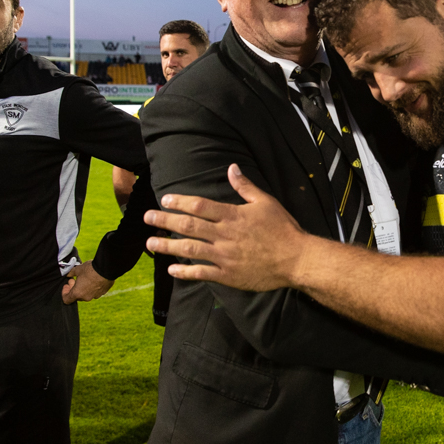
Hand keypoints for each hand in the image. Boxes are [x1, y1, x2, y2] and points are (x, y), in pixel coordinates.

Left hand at [61, 261, 114, 303]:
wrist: (107, 268)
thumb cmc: (90, 269)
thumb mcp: (78, 269)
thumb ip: (71, 273)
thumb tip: (68, 274)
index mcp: (77, 293)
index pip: (66, 299)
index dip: (65, 292)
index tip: (67, 284)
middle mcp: (86, 297)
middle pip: (77, 296)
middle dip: (75, 288)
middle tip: (75, 279)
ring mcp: (95, 296)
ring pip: (87, 294)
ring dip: (84, 288)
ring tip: (86, 278)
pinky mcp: (103, 292)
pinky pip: (95, 292)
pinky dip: (93, 287)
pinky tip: (95, 279)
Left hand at [145, 164, 307, 290]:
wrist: (296, 259)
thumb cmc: (283, 229)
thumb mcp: (266, 202)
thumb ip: (245, 186)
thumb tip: (231, 168)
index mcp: (232, 216)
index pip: (199, 206)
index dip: (179, 202)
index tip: (165, 199)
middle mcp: (224, 236)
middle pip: (188, 226)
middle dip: (164, 221)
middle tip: (147, 218)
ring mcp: (224, 257)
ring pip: (189, 250)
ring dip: (167, 246)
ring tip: (151, 243)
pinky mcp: (228, 275)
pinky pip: (202, 273)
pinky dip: (185, 272)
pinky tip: (172, 270)